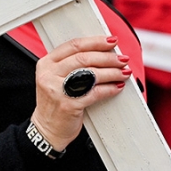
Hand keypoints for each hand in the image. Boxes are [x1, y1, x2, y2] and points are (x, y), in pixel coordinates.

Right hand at [31, 35, 131, 150]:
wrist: (47, 129)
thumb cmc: (56, 102)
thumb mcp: (55, 78)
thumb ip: (71, 64)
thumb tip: (102, 52)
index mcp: (47, 63)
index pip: (73, 45)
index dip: (95, 41)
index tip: (111, 41)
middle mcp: (50, 74)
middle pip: (84, 58)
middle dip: (107, 57)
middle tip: (122, 58)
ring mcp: (58, 90)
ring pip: (91, 74)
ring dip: (112, 72)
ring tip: (123, 72)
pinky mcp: (68, 105)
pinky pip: (94, 93)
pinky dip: (109, 89)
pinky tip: (117, 87)